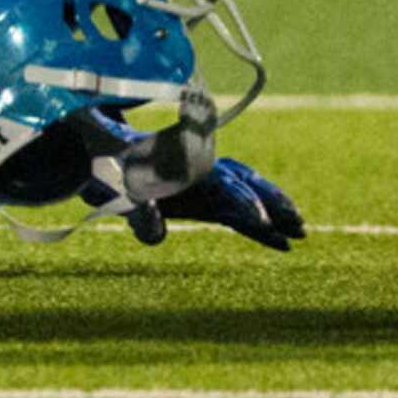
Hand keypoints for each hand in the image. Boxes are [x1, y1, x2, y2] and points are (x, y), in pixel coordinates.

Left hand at [84, 153, 306, 252]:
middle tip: (296, 227)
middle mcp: (198, 171)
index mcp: (182, 166)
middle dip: (270, 204)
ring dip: (274, 208)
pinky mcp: (205, 197)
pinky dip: (260, 221)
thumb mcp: (112, 192)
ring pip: (248, 190)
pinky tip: (282, 241)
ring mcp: (205, 182)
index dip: (243, 202)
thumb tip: (157, 226)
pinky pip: (240, 206)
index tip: (261, 222)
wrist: (97, 156)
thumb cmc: (105, 174)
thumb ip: (135, 213)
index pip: (221, 183)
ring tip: (300, 231)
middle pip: (243, 184)